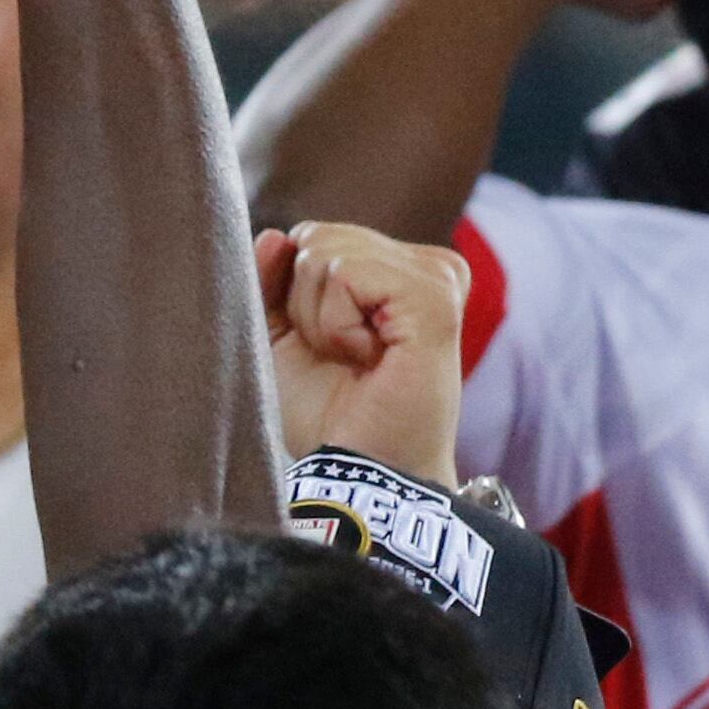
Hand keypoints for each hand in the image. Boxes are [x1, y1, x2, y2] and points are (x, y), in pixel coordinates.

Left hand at [255, 221, 471, 481]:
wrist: (358, 473)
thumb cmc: (326, 414)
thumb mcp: (281, 336)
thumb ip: (272, 280)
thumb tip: (276, 234)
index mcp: (399, 268)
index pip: (314, 237)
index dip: (295, 297)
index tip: (331, 351)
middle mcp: (426, 265)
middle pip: (316, 237)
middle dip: (305, 305)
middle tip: (344, 360)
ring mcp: (435, 276)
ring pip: (325, 250)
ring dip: (321, 320)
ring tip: (358, 361)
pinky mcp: (434, 295)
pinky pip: (344, 273)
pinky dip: (335, 326)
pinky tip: (369, 359)